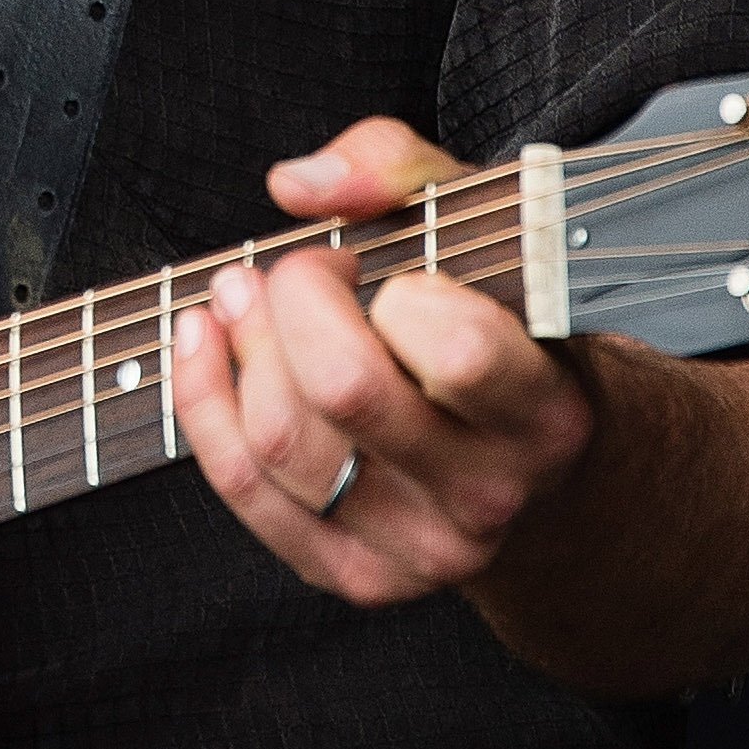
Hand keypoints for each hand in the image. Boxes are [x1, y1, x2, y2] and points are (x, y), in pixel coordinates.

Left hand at [168, 114, 595, 610]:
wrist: (540, 473)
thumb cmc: (505, 331)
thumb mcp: (485, 231)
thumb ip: (400, 172)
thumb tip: (298, 186)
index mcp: (544, 413)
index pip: (458, 351)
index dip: (396, 291)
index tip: (380, 266)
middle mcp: (489, 494)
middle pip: (345, 390)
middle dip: (292, 302)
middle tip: (293, 268)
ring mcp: (421, 548)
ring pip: (284, 442)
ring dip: (238, 346)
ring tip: (240, 294)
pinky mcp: (357, 576)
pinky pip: (246, 492)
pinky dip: (203, 403)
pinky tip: (203, 344)